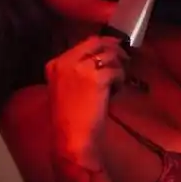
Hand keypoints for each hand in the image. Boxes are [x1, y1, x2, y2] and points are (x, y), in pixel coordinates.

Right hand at [45, 36, 128, 169]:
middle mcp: (66, 61)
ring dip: (119, 65)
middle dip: (114, 48)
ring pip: (109, 55)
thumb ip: (76, 72)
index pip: (84, 43)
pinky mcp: (97, 78)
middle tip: (125, 58)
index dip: (102, 45)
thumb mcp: (65, 89)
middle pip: (97, 43)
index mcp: (55, 64)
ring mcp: (81, 68)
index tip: (112, 50)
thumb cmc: (69, 120)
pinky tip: (117, 89)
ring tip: (119, 79)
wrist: (72, 138)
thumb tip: (100, 60)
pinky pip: (116, 70)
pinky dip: (121, 79)